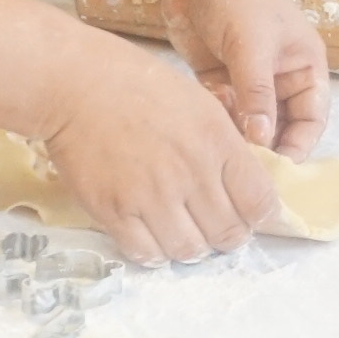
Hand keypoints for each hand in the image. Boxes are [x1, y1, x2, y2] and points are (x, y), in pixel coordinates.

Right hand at [35, 31, 282, 263]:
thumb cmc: (139, 86)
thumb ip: (226, 146)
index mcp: (218, 141)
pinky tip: (152, 237)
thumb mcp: (201, 103)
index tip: (248, 216)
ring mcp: (152, 194)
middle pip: (229, 234)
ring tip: (183, 232)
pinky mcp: (115, 210)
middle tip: (215, 228)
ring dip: (191, 248)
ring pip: (190, 251)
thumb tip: (245, 185)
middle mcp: (191, 172)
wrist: (78, 83)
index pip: (260, 203)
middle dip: (228, 236)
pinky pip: (146, 253)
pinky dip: (154, 253)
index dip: (259, 216)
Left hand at [146, 0, 329, 155]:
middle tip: (249, 175)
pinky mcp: (218, 81)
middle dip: (268, 149)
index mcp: (305, 66)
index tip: (280, 171)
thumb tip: (261, 142)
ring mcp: (248, 81)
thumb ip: (257, 95)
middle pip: (282, 127)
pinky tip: (207, 133)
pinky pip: (223, 113)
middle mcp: (280, 78)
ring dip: (240, 139)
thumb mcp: (252, 45)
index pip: (312, 118)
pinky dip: (218, 123)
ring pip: (250, 124)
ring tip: (225, 160)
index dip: (300, 146)